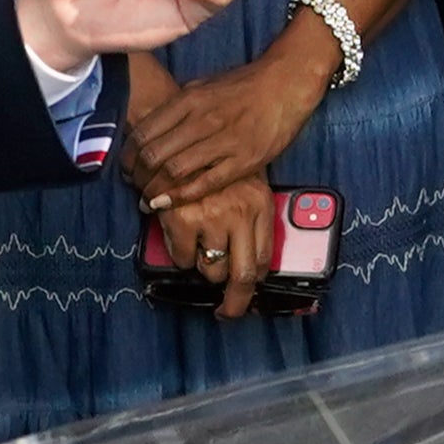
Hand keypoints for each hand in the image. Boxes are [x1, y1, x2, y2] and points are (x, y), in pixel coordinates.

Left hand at [126, 49, 327, 210]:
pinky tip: (167, 203)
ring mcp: (223, 141)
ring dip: (154, 190)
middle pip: (154, 155)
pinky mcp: (243, 160)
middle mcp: (201, 120)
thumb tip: (151, 131)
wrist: (286, 84)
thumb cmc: (242, 86)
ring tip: (148, 199)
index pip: (144, 133)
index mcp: (188, 100)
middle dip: (138, 177)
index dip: (128, 157)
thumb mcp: (202, 87)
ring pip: (174, 171)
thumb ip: (177, 108)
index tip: (126, 169)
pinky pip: (205, 184)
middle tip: (135, 187)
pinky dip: (180, 197)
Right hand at [158, 174, 272, 318]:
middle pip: (243, 276)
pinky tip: (179, 237)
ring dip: (204, 267)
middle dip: (236, 302)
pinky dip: (180, 257)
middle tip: (228, 311)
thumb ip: (250, 216)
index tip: (247, 294)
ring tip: (198, 249)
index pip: (264, 259)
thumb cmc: (212, 160)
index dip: (255, 284)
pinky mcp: (183, 220)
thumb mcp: (245, 182)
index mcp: (260, 204)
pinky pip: (183, 260)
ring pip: (211, 270)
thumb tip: (252, 262)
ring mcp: (213, 217)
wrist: (180, 132)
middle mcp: (241, 213)